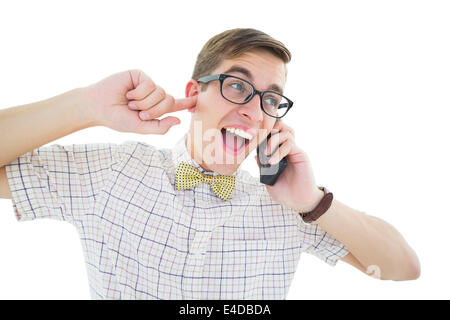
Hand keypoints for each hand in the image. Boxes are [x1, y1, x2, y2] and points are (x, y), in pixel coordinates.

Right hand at [81, 69, 196, 133]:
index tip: (198, 99)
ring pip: (160, 93)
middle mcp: (153, 95)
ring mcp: (147, 84)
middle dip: (154, 110)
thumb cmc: (117, 118)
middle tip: (138, 113)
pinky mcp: (140, 75)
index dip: (187, 102)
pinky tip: (128, 93)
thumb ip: (159, 127)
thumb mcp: (140, 127)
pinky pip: (150, 85)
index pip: (175, 105)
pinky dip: (139, 93)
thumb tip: (178, 121)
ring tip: (130, 103)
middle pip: (169, 101)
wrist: (98, 107)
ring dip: (144, 103)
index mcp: (155, 108)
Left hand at [255, 119, 323, 212]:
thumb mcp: (268, 179)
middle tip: (260, 142)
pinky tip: (273, 161)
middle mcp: (286, 149)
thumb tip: (255, 155)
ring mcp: (294, 151)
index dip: (263, 133)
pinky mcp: (300, 154)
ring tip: (266, 153)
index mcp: (278, 153)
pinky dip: (279, 151)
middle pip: (280, 127)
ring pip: (285, 133)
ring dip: (273, 140)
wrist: (299, 201)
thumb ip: (262, 167)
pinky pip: (290, 144)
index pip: (271, 135)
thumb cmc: (285, 192)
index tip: (253, 139)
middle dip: (268, 130)